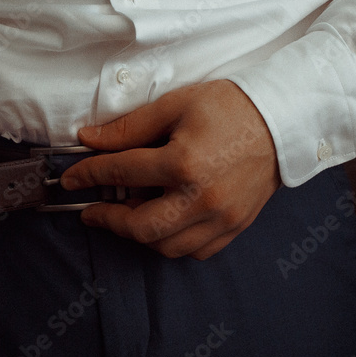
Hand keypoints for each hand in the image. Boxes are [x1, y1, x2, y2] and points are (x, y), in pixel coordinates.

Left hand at [59, 79, 280, 259]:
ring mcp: (221, 217)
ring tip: (129, 214)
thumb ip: (130, 127)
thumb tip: (89, 140)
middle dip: (109, 219)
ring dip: (140, 234)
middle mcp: (202, 197)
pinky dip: (173, 242)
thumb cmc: (231, 107)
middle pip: (140, 226)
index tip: (72, 178)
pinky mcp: (235, 226)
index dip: (88, 175)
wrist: (283, 119)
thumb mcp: (175, 105)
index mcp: (183, 162)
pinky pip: (195, 251)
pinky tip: (164, 223)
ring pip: (166, 246)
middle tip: (93, 210)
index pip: (121, 173)